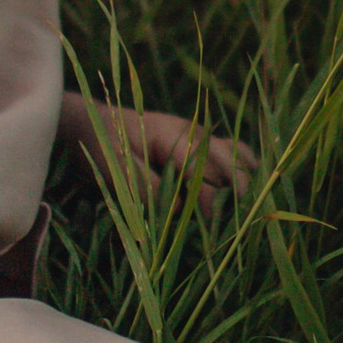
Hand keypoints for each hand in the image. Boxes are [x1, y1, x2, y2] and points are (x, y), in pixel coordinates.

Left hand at [60, 95, 257, 212]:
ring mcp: (197, 135)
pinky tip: (244, 185)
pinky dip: (239, 164)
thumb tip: (181, 207)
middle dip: (236, 183)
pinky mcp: (196, 142)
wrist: (95, 122)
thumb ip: (145, 185)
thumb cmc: (104, 144)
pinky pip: (227, 149)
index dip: (206, 196)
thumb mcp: (115, 166)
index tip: (206, 220)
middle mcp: (192, 132)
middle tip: (241, 210)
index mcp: (173, 136)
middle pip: (226, 156)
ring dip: (241, 172)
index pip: (200, 167)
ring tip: (247, 200)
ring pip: (232, 150)